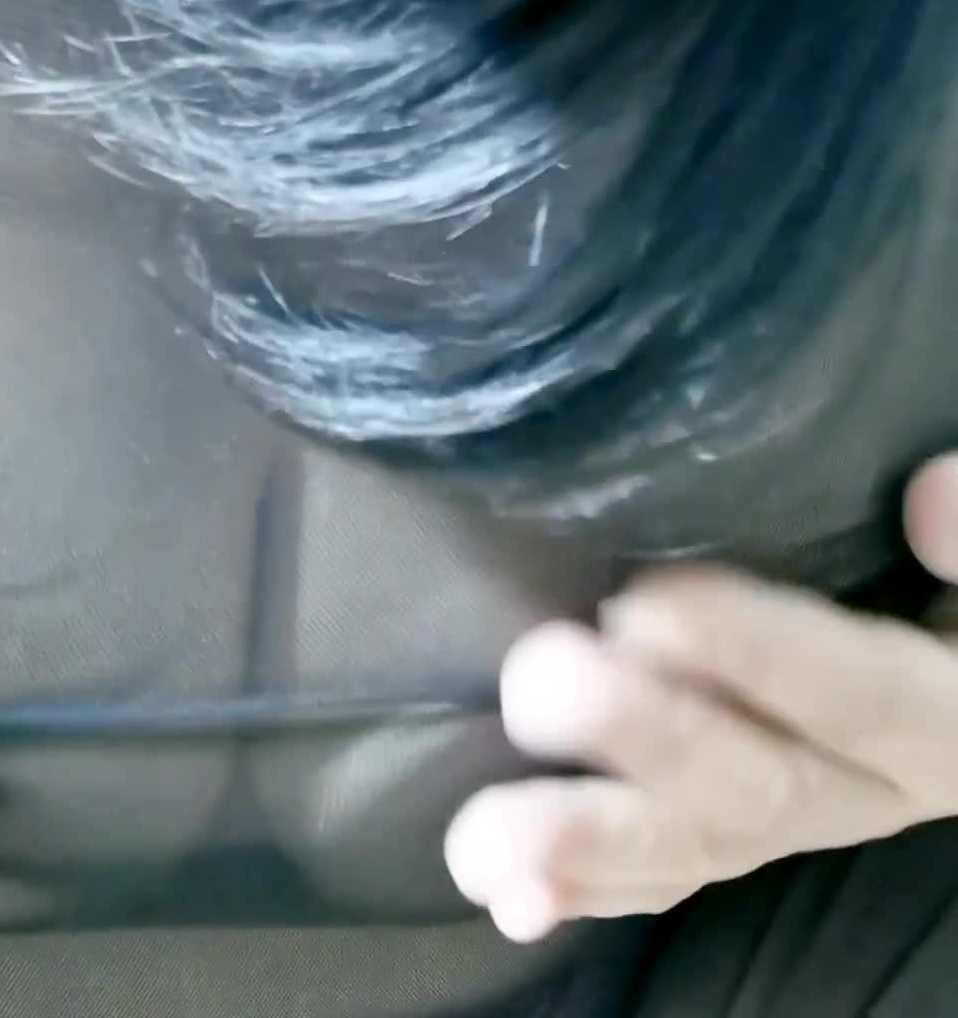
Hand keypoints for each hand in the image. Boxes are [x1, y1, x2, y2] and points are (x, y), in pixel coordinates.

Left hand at [445, 454, 957, 943]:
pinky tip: (508, 895)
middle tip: (539, 685)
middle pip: (756, 782)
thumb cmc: (954, 595)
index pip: (854, 691)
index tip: (646, 605)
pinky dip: (588, 890)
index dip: (755, 655)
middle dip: (643, 741)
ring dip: (587, 843)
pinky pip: (669, 876)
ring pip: (695, 846)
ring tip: (485, 842)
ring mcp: (797, 817)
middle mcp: (866, 787)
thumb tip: (929, 500)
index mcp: (938, 717)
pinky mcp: (738, 831)